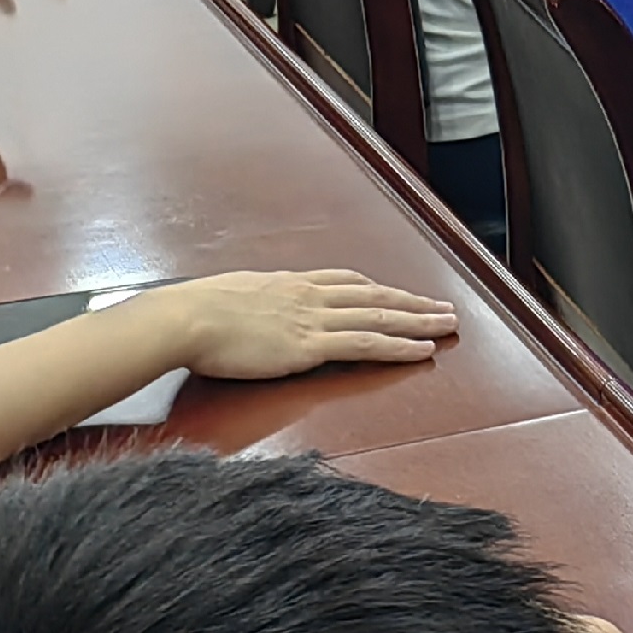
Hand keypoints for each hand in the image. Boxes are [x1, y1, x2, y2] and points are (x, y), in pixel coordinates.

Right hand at [158, 269, 461, 377]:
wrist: (184, 318)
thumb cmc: (192, 313)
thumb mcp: (226, 297)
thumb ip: (246, 303)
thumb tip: (241, 309)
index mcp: (289, 283)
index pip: (346, 282)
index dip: (377, 289)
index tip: (398, 292)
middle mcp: (310, 295)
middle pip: (375, 295)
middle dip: (412, 302)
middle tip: (443, 307)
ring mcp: (313, 318)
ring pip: (381, 316)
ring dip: (419, 321)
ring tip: (448, 325)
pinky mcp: (310, 346)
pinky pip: (366, 344)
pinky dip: (399, 346)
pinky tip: (422, 350)